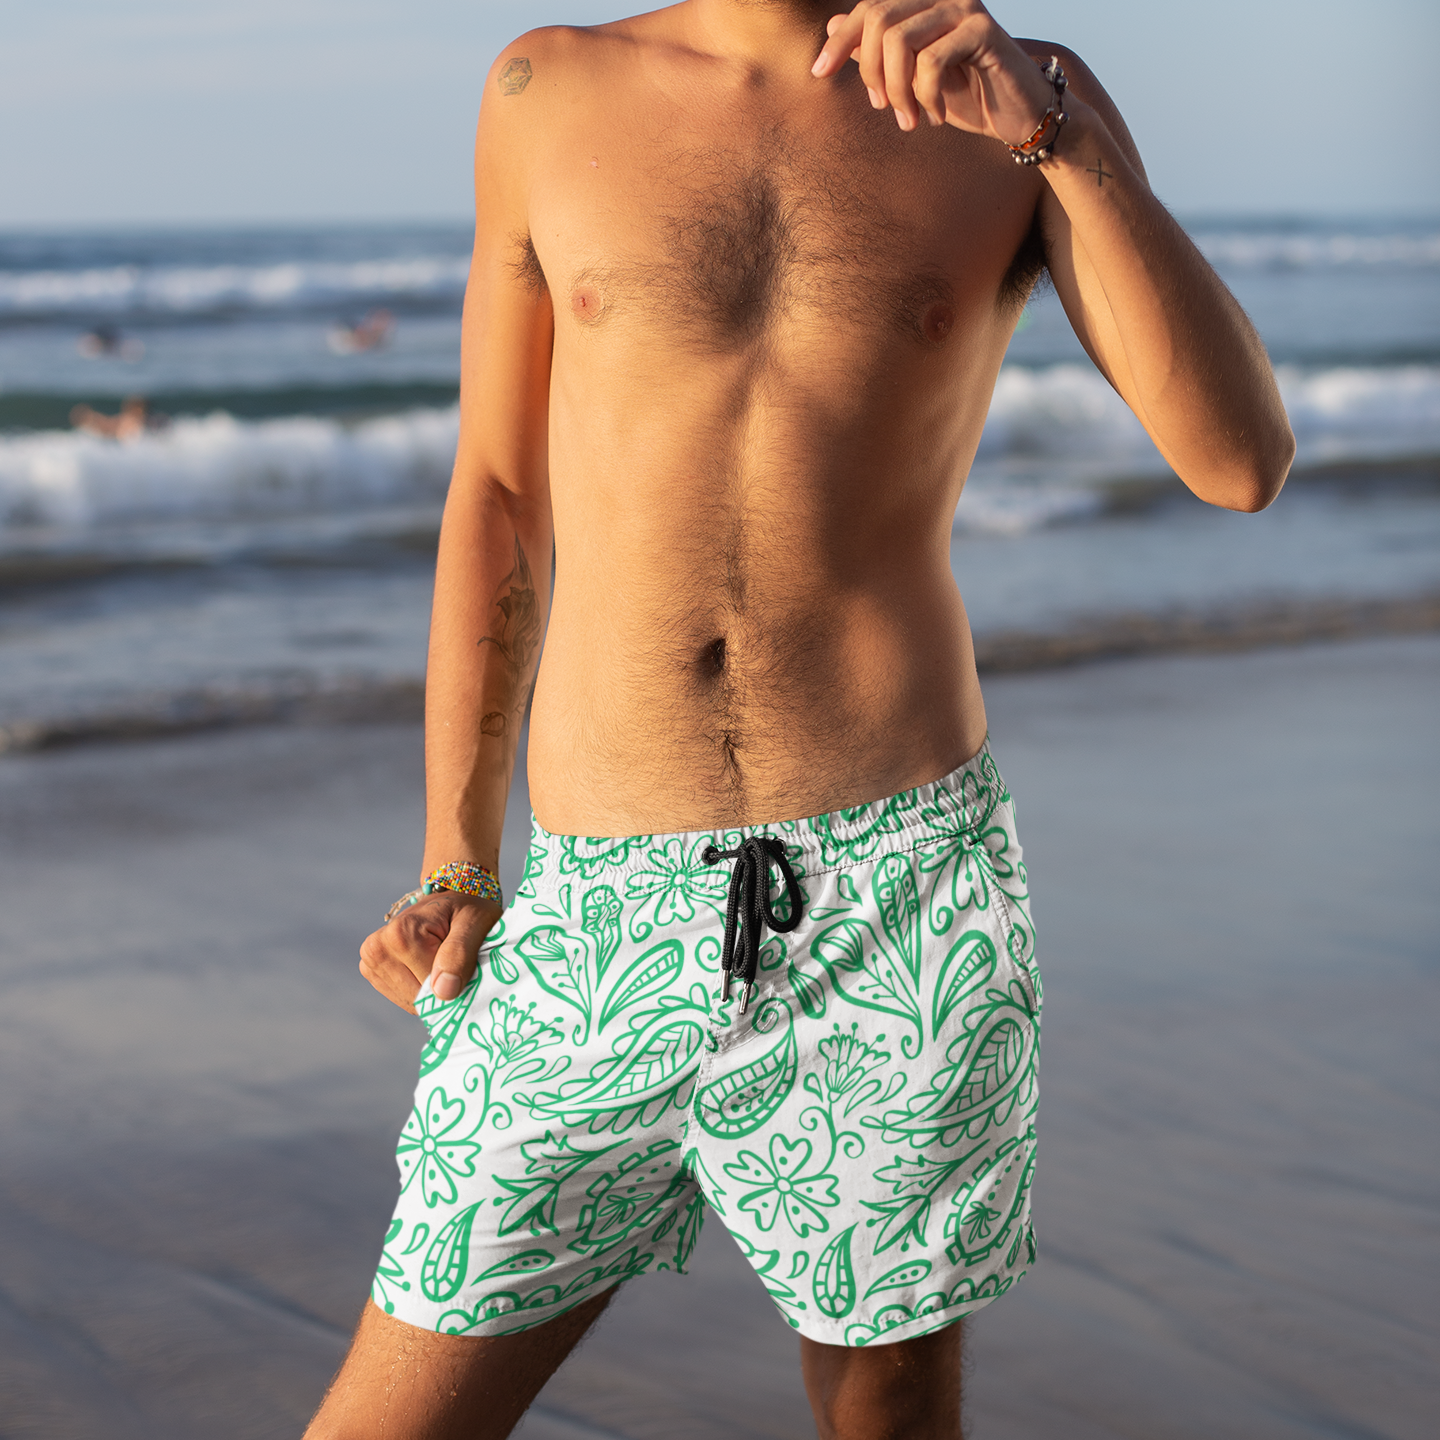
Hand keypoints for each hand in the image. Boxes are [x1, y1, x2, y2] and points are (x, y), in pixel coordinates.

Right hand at [358, 891, 501, 1011]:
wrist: (449, 897)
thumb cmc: (467, 908)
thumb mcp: (475, 923)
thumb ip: (459, 954)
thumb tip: (443, 993)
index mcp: (400, 934)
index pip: (431, 987)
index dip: (456, 981)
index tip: (467, 959)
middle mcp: (376, 948)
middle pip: (417, 997)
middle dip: (444, 989)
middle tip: (458, 961)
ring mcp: (370, 961)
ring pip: (411, 1002)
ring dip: (433, 991)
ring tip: (443, 962)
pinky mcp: (372, 971)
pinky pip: (404, 999)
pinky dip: (421, 991)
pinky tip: (430, 968)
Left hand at [812, 1, 1053, 142]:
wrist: (1018, 116)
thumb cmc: (965, 95)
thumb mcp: (909, 77)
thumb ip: (876, 51)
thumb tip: (832, 27)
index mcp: (922, 3)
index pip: (868, 9)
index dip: (839, 41)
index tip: (819, 73)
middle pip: (878, 20)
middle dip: (871, 72)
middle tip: (884, 109)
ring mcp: (963, 8)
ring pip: (900, 41)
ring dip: (898, 91)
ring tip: (910, 120)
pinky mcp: (982, 29)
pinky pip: (931, 61)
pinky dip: (926, 97)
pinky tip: (935, 117)